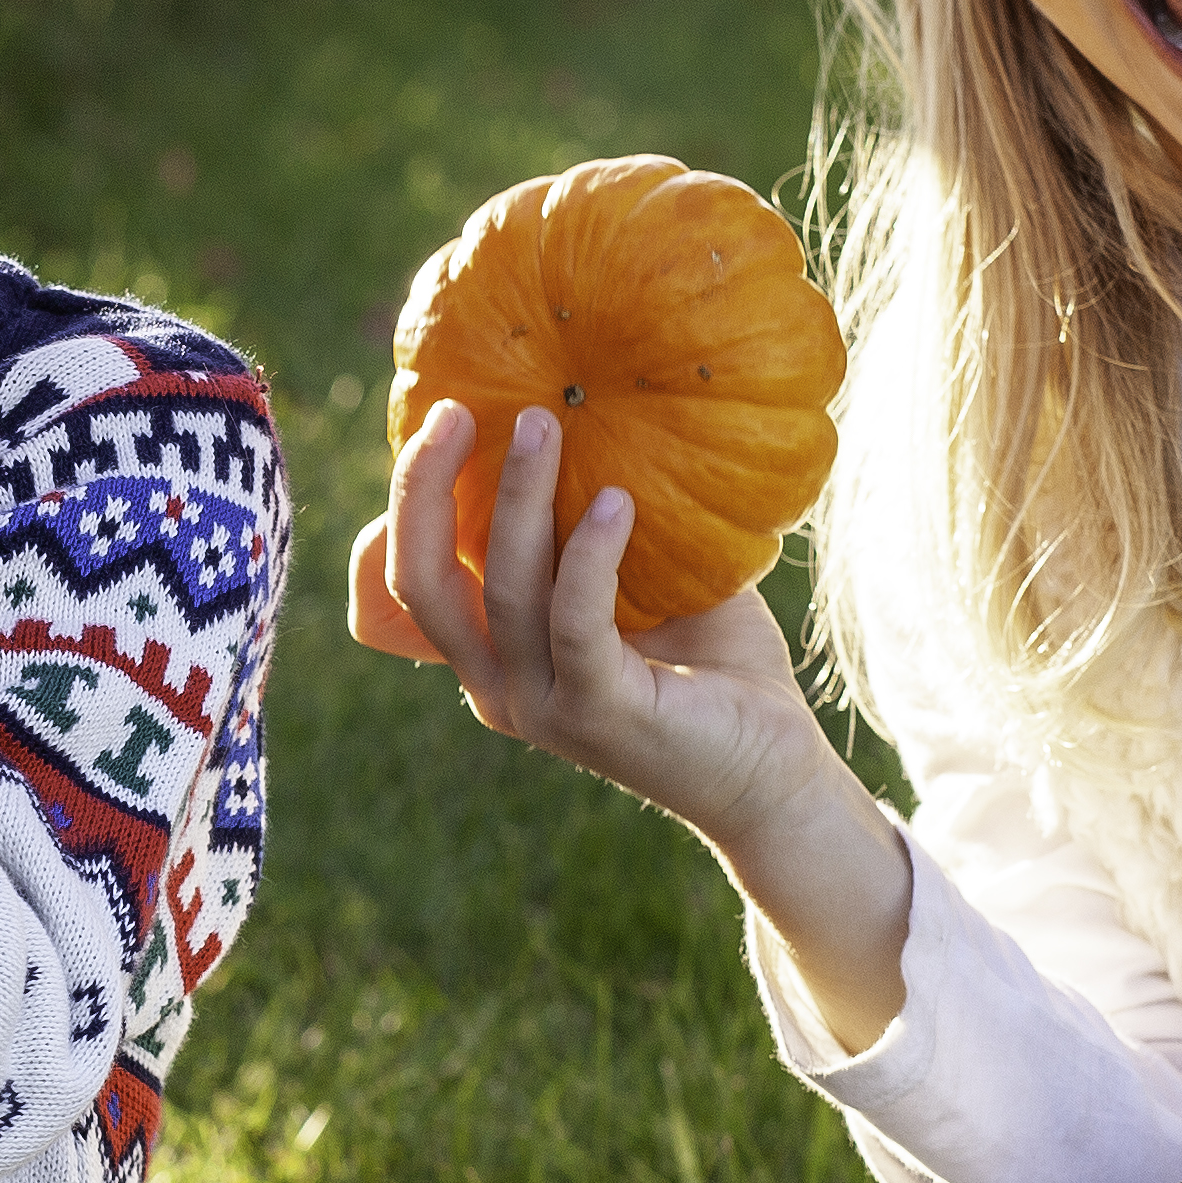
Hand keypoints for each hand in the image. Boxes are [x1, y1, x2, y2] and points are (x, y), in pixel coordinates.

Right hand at [352, 399, 912, 1044]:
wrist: (773, 772)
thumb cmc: (716, 668)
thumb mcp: (646, 580)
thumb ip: (602, 524)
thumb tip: (603, 413)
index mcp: (496, 655)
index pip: (412, 579)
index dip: (408, 501)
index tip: (444, 418)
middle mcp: (498, 686)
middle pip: (420, 583)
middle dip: (424, 489)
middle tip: (457, 410)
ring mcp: (542, 707)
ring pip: (500, 590)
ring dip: (519, 497)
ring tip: (546, 422)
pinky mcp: (598, 716)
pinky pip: (576, 623)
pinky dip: (591, 557)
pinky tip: (619, 502)